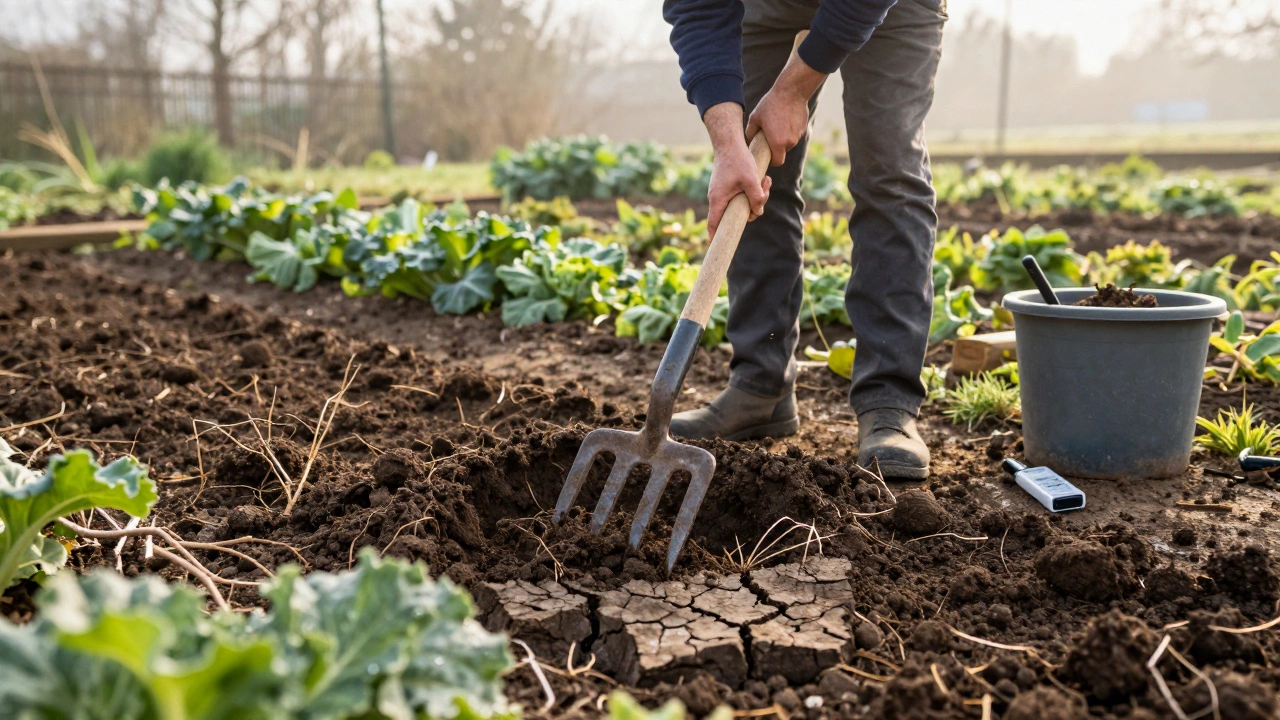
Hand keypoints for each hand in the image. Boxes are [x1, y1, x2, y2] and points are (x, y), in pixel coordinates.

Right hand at [703, 103, 771, 239]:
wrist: (730, 142)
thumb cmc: (738, 160)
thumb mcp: (751, 179)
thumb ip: (756, 197)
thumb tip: (758, 211)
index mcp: (718, 200)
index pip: (714, 224)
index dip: (716, 237)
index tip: (718, 246)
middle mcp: (718, 198)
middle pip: (735, 215)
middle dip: (753, 208)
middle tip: (764, 192)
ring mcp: (722, 192)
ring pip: (741, 203)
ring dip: (757, 196)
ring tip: (765, 180)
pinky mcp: (728, 186)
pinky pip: (742, 195)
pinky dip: (753, 189)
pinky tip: (763, 178)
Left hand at [746, 54, 825, 166]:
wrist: (791, 90)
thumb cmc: (770, 104)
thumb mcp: (755, 118)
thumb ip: (750, 133)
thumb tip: (749, 142)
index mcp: (778, 143)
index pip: (777, 162)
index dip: (772, 161)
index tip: (767, 155)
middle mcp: (790, 142)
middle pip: (783, 152)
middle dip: (776, 147)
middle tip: (768, 137)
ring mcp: (798, 135)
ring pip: (789, 142)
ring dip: (783, 138)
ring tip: (776, 124)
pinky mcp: (803, 127)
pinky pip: (794, 134)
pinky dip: (789, 130)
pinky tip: (784, 119)